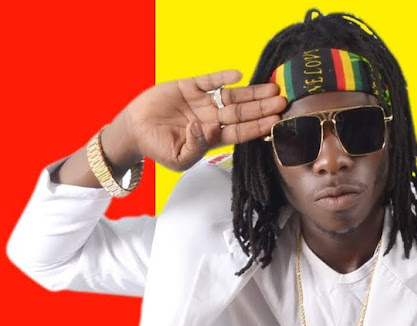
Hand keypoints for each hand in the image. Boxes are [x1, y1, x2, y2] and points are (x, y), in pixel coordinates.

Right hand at [111, 69, 285, 171]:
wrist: (134, 131)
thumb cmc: (159, 149)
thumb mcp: (179, 158)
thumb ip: (196, 147)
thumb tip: (209, 129)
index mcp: (213, 138)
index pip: (241, 132)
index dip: (258, 126)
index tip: (275, 121)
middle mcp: (212, 118)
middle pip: (243, 113)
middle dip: (263, 107)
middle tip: (282, 101)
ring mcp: (202, 102)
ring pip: (232, 96)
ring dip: (251, 93)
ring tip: (271, 88)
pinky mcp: (189, 87)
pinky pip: (209, 81)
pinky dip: (222, 77)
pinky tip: (238, 76)